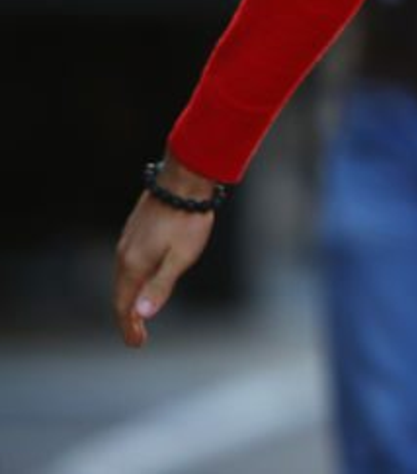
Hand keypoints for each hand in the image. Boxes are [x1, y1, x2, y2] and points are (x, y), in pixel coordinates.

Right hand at [112, 155, 220, 347]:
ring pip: (123, 277)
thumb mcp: (181, 257)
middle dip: (128, 317)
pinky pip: (128, 263)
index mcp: (133, 264)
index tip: (136, 344)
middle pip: (121, 293)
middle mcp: (124, 253)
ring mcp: (128, 240)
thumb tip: (141, 315)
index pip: (124, 305)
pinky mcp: (135, 230)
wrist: (185, 179)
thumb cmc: (188, 220)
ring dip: (129, 297)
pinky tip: (143, 279)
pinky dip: (132, 279)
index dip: (129, 327)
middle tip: (137, 336)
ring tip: (139, 313)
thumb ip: (161, 286)